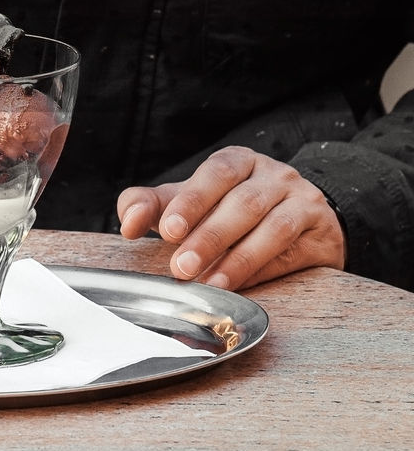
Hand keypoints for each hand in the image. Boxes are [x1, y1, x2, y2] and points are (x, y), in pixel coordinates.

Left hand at [117, 146, 345, 289]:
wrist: (300, 221)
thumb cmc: (228, 210)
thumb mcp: (189, 202)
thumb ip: (151, 205)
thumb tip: (128, 223)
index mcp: (239, 161)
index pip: (216, 173)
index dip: (192, 200)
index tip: (168, 230)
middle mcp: (275, 176)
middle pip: (242, 203)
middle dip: (209, 237)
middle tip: (181, 267)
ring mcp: (304, 202)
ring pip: (273, 228)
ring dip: (237, 259)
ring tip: (208, 285)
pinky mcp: (322, 234)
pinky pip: (293, 252)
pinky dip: (262, 270)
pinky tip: (239, 288)